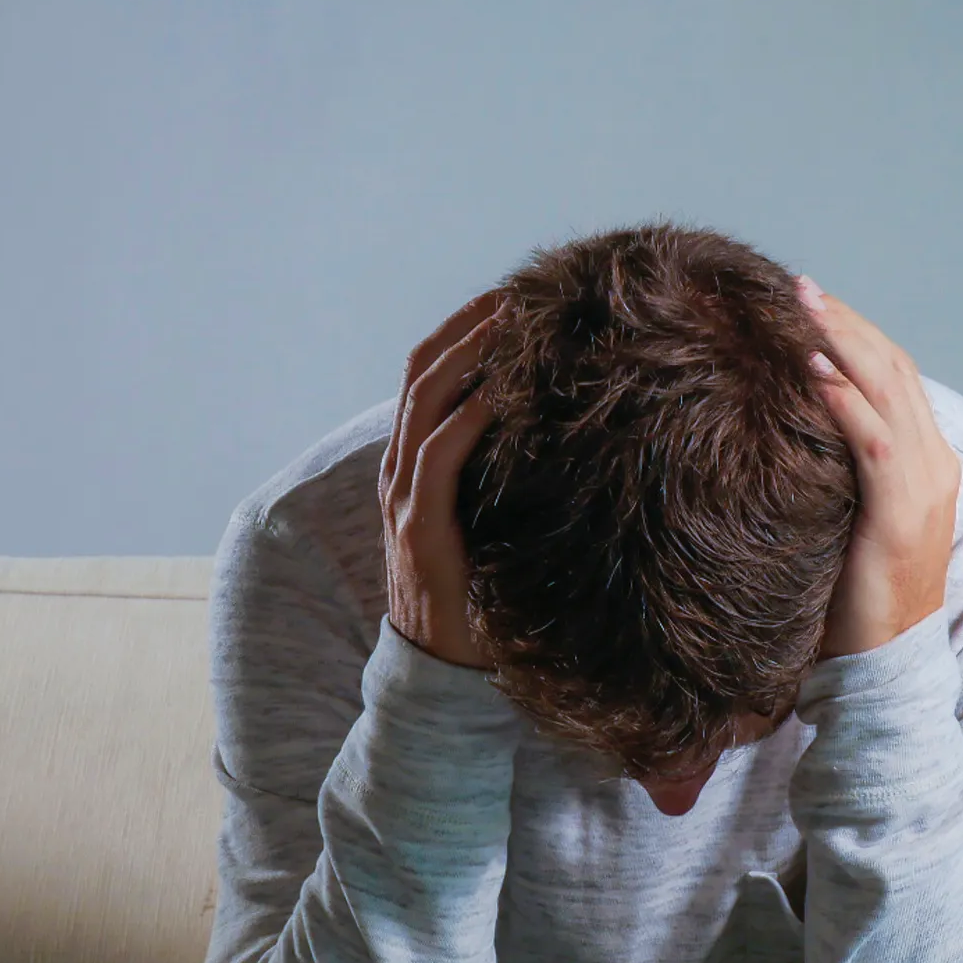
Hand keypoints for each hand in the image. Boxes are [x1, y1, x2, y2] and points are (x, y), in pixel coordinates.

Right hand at [379, 290, 503, 666]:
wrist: (440, 670)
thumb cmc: (481, 595)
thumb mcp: (492, 521)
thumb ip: (505, 478)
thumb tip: (563, 435)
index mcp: (412, 465)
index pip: (429, 375)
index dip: (464, 330)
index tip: (512, 298)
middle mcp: (399, 471)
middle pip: (423, 371)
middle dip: (470, 326)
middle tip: (519, 292)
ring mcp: (403, 496)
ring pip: (427, 399)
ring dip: (470, 353)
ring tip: (514, 321)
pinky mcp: (419, 526)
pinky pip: (440, 455)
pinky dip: (471, 415)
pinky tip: (508, 392)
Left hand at [800, 277, 961, 659]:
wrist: (887, 663)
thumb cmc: (857, 596)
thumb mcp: (850, 516)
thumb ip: (838, 470)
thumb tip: (786, 427)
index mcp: (927, 460)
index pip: (895, 376)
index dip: (855, 333)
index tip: (808, 301)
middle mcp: (934, 463)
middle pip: (892, 368)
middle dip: (844, 321)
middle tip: (798, 283)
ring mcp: (923, 486)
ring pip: (888, 390)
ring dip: (842, 341)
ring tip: (801, 303)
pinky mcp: (901, 514)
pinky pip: (873, 441)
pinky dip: (845, 398)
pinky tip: (811, 368)